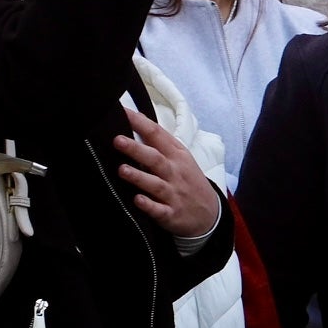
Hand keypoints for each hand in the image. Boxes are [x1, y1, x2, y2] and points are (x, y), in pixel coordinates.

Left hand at [114, 108, 221, 237]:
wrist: (210, 214)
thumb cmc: (189, 180)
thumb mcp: (181, 157)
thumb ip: (160, 141)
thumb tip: (136, 120)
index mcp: (176, 155)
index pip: (157, 134)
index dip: (140, 123)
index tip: (122, 112)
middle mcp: (174, 173)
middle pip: (155, 158)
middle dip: (136, 149)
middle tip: (117, 140)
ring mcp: (173, 194)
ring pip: (155, 184)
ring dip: (139, 177)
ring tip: (122, 170)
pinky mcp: (171, 214)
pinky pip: (159, 210)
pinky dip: (149, 206)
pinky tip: (137, 200)